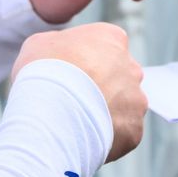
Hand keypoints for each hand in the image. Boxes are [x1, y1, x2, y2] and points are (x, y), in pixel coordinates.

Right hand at [13, 23, 145, 162]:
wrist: (51, 111)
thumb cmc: (44, 72)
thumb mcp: (41, 44)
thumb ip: (59, 45)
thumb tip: (60, 55)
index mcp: (112, 39)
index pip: (105, 48)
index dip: (85, 63)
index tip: (70, 75)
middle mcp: (131, 67)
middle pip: (118, 77)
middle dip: (101, 88)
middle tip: (74, 100)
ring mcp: (136, 99)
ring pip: (123, 107)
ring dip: (106, 113)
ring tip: (77, 122)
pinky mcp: (134, 129)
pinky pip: (122, 133)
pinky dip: (106, 136)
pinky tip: (85, 136)